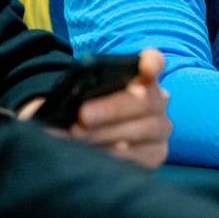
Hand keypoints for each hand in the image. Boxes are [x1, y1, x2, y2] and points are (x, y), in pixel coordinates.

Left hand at [70, 48, 171, 166]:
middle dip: (113, 108)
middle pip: (146, 100)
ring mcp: (160, 128)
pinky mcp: (156, 153)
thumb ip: (73, 95)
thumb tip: (58, 103)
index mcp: (139, 77)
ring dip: (108, 134)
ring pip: (146, 129)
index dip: (152, 63)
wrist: (80, 142)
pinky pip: (142, 155)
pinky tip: (94, 154)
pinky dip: (116, 155)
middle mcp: (157, 100)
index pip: (154, 62)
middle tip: (83, 117)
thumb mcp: (73, 100)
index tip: (145, 67)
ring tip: (79, 138)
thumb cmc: (78, 113)